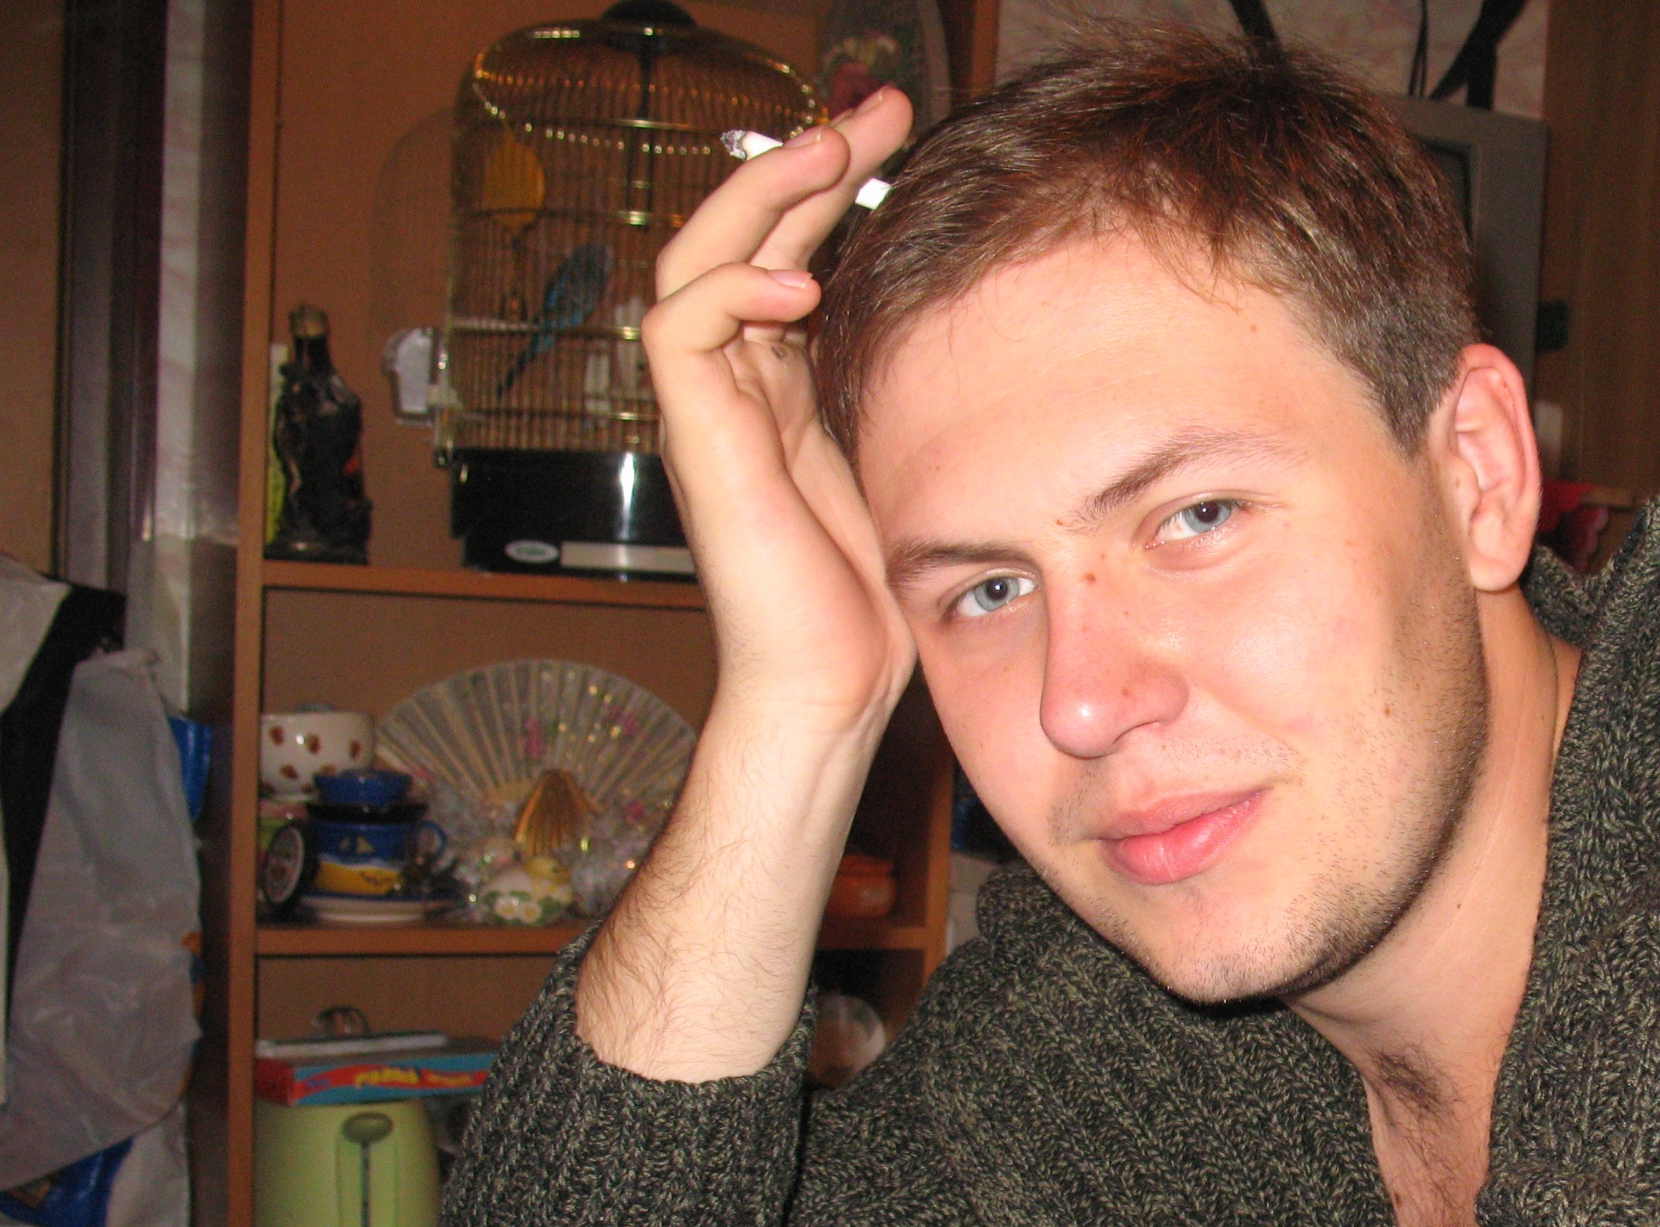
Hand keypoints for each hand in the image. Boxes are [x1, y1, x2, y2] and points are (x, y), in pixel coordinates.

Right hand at [644, 90, 918, 741]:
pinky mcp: (697, 440)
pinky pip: (679, 328)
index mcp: (783, 382)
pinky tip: (796, 282)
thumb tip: (979, 322)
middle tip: (875, 108)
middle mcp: (737, 382)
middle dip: (804, 159)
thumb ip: (910, 389)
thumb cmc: (874, 596)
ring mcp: (709, 409)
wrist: (832, 684)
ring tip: (829, 155)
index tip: (901, 128)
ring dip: (758, 197)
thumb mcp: (910, 461)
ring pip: (695, 256)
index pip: (791, 246)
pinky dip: (731, 287)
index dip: (835, 182)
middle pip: (741, 231)